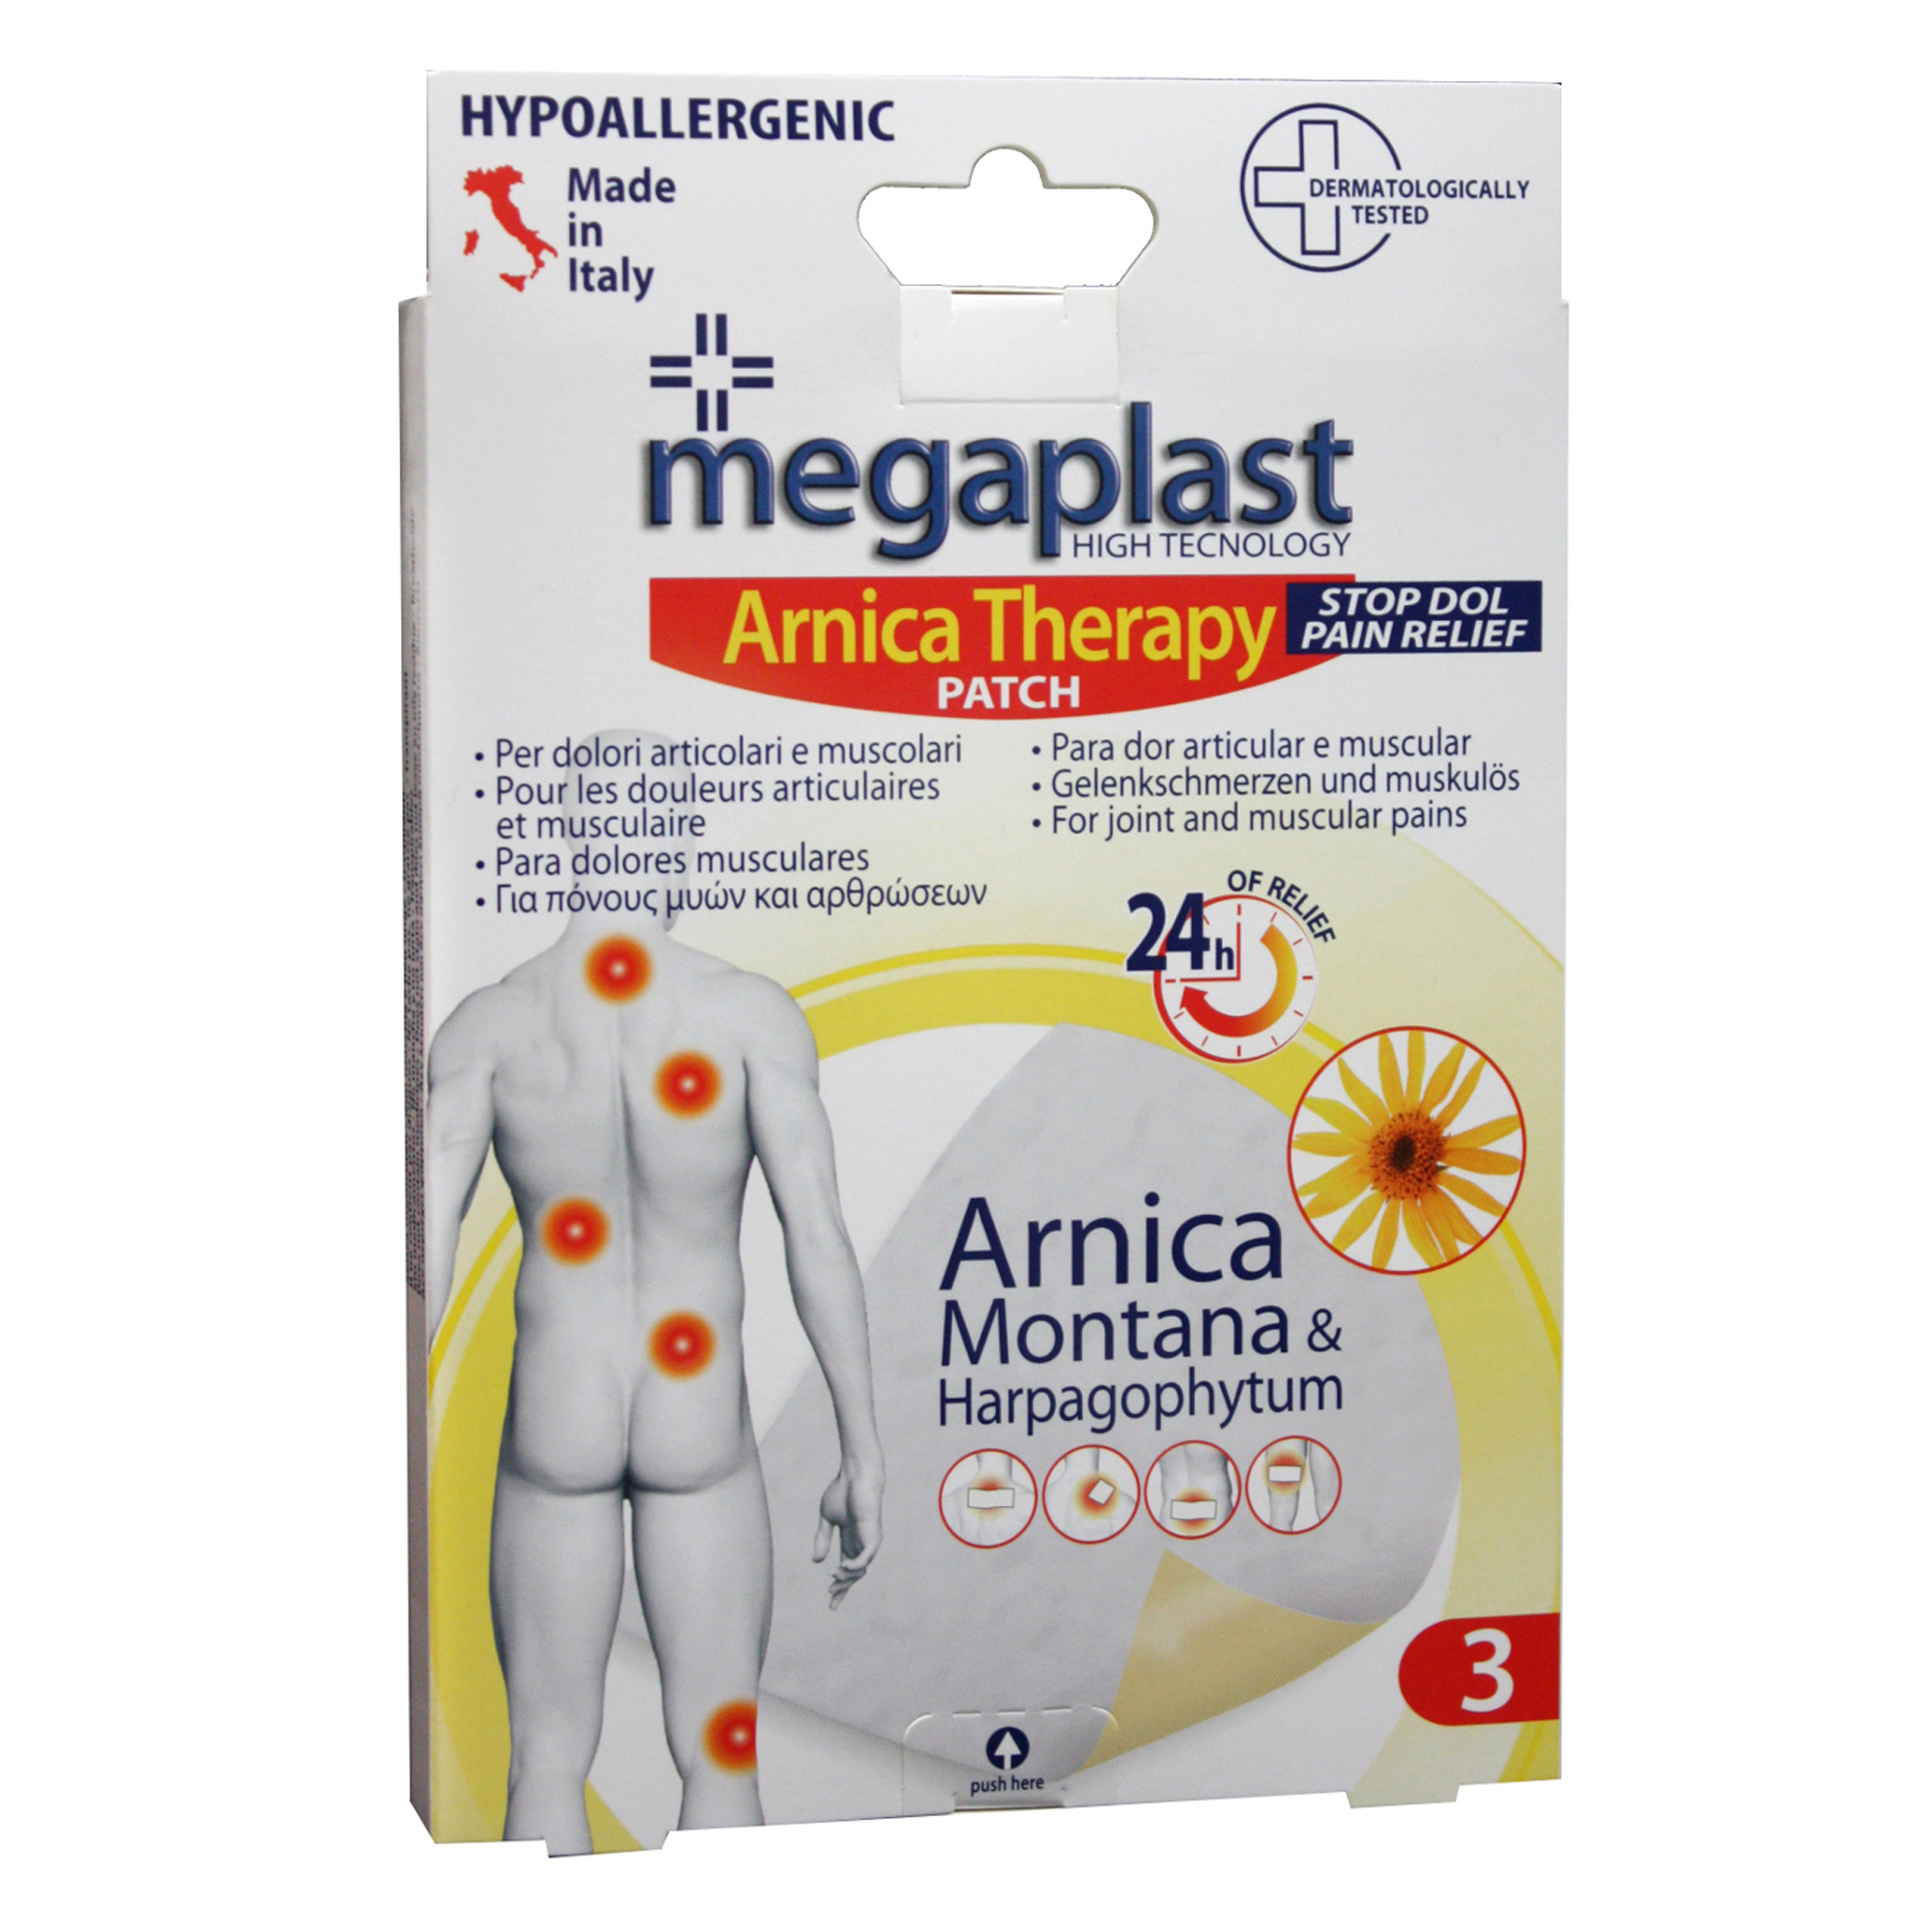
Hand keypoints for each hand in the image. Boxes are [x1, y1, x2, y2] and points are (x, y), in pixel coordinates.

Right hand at [812, 1454, 883, 1607]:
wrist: (854, 1474)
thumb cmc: (842, 1491)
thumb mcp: (827, 1518)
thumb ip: (822, 1538)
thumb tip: (816, 1561)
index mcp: (850, 1540)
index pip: (846, 1569)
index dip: (839, 1586)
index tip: (831, 1603)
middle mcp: (861, 1542)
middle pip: (854, 1574)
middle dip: (843, 1588)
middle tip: (831, 1598)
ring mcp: (868, 1539)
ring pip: (861, 1569)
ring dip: (846, 1577)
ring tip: (833, 1579)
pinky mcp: (873, 1533)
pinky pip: (866, 1557)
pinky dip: (855, 1566)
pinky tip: (843, 1569)